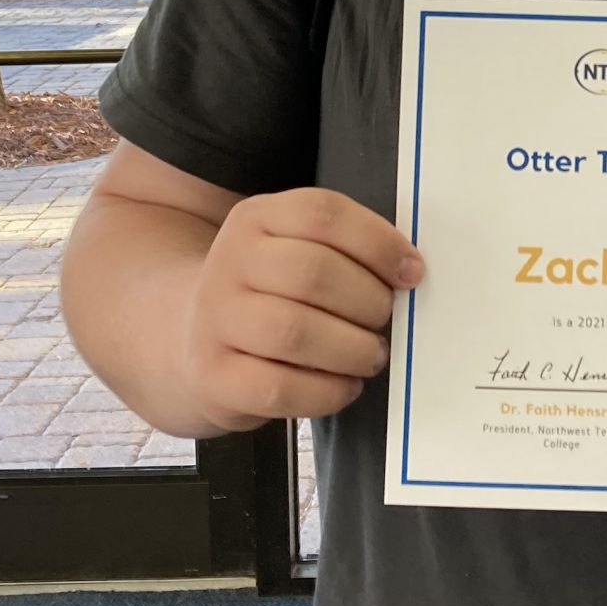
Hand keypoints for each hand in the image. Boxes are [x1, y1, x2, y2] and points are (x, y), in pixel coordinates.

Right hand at [180, 188, 420, 433]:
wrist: (196, 339)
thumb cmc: (270, 293)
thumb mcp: (294, 249)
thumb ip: (345, 250)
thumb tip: (408, 271)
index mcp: (256, 218)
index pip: (323, 214)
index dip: (378, 242)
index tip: (411, 272)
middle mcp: (229, 261)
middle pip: (313, 272)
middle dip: (368, 301)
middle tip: (385, 319)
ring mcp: (215, 320)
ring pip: (294, 331)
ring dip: (352, 348)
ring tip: (371, 355)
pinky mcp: (214, 376)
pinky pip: (280, 387)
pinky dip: (328, 391)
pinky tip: (345, 385)